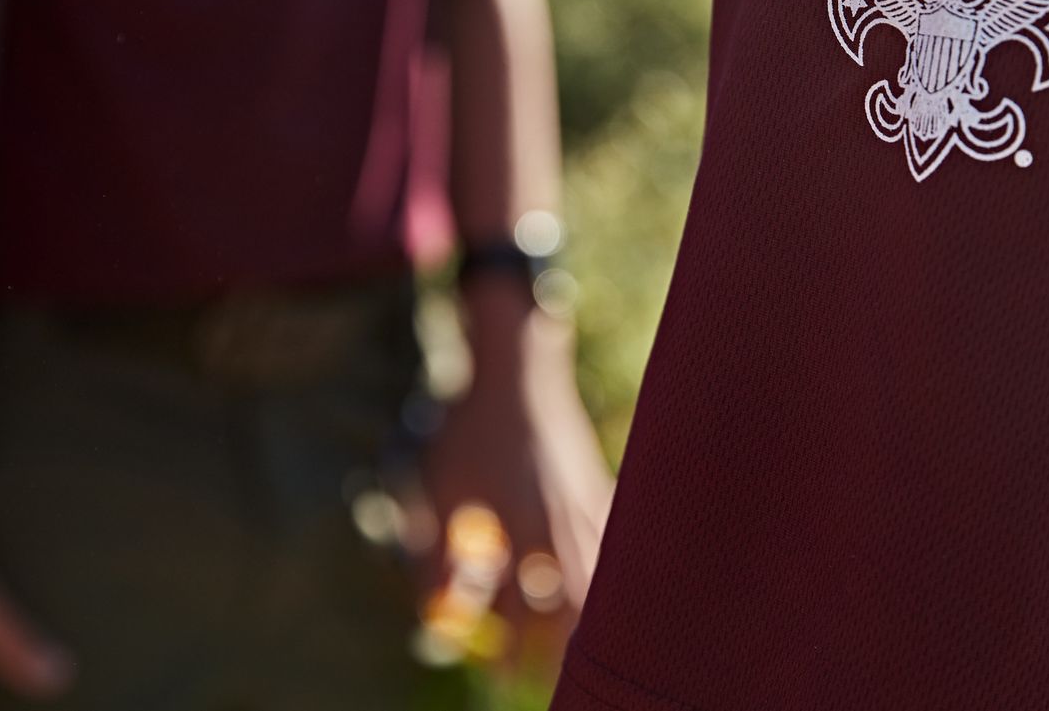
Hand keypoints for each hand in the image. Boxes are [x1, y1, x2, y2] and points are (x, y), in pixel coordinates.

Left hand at [419, 276, 613, 663]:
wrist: (517, 368)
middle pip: (569, 607)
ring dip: (585, 619)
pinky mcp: (600, 491)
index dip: (509, 651)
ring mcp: (586, 507)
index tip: (499, 679)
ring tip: (575, 647)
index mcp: (516, 529)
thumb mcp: (437, 492)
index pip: (518, 612)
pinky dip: (609, 577)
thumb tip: (438, 614)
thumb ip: (436, 556)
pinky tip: (605, 590)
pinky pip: (612, 548)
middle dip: (556, 648)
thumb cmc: (466, 428)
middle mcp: (558, 525)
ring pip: (598, 581)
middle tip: (543, 673)